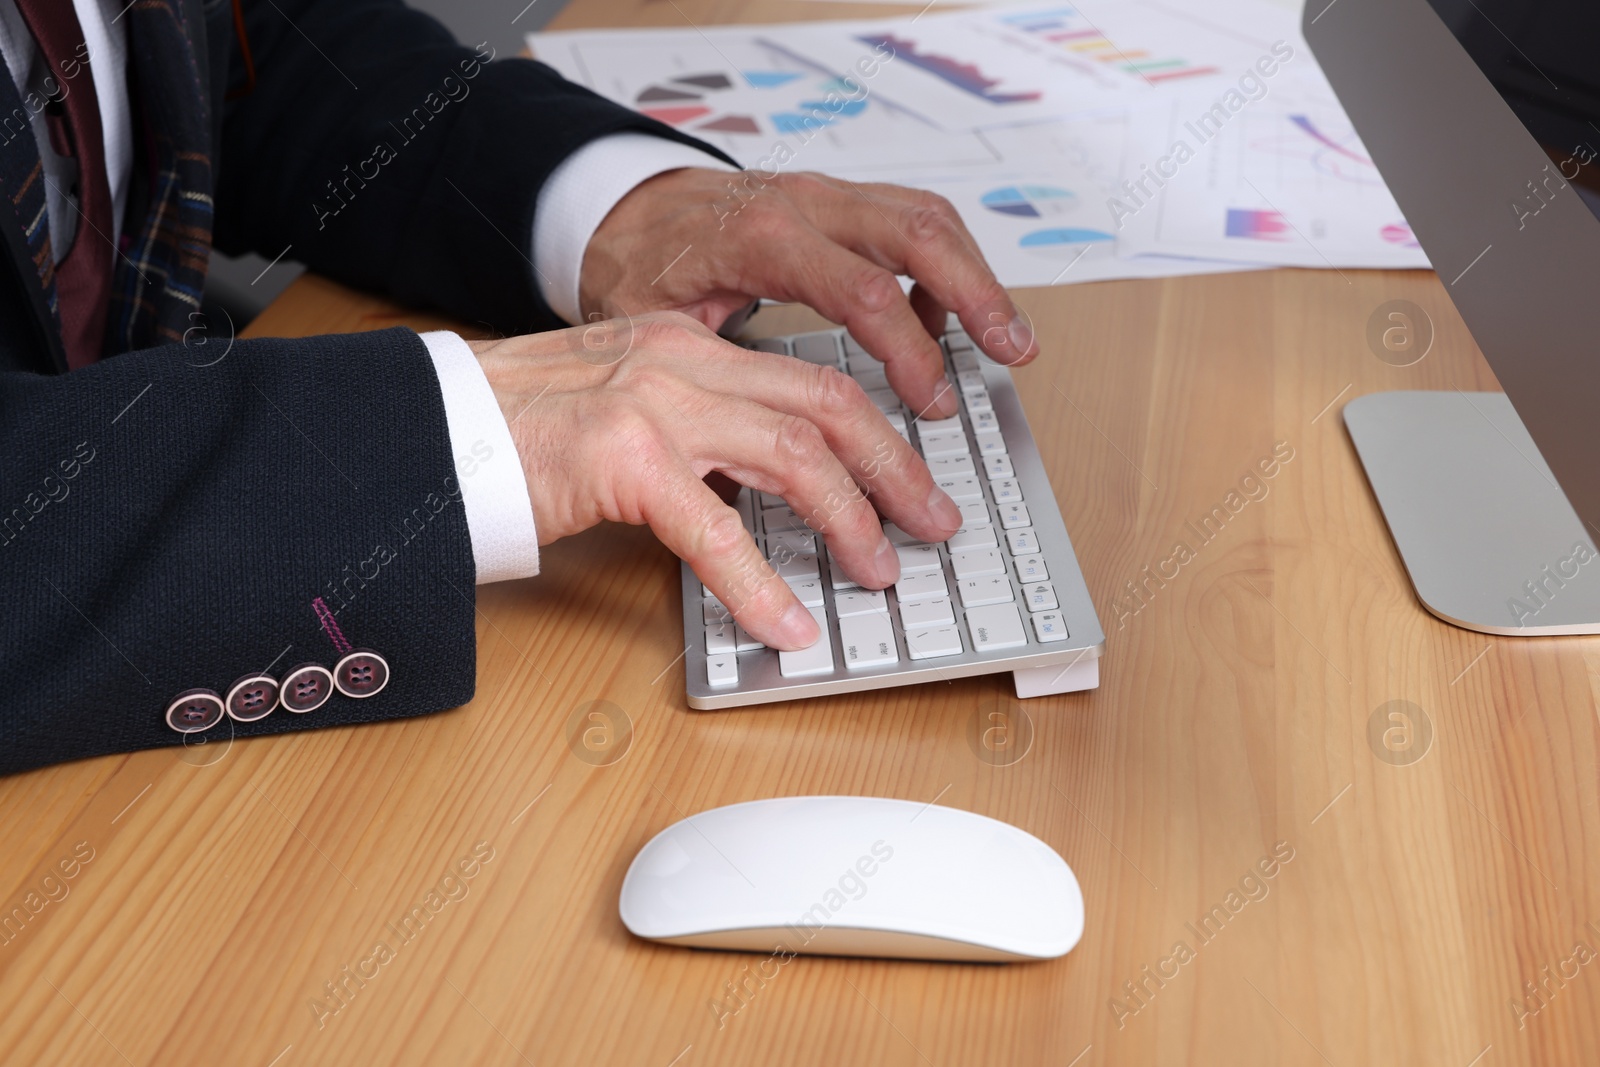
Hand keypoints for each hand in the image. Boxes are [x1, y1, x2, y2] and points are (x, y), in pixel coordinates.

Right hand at [472, 313, 963, 648]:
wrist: (429, 428)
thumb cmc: (520, 429)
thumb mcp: (626, 406)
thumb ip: (698, 432)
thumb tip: (768, 489)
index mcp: (690, 345)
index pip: (814, 382)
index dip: (880, 434)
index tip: (914, 479)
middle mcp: (683, 360)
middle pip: (828, 408)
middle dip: (895, 471)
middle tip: (933, 523)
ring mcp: (654, 403)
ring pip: (794, 456)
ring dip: (850, 521)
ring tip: (877, 572)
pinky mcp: (620, 458)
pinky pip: (715, 531)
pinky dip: (761, 585)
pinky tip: (785, 625)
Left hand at [578, 168, 1037, 420]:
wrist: (618, 203)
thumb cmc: (635, 264)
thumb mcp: (651, 330)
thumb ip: (707, 384)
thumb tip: (740, 469)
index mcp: (762, 239)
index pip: (863, 290)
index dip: (909, 350)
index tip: (932, 402)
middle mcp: (804, 204)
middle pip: (918, 234)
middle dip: (977, 295)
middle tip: (1014, 352)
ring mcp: (825, 196)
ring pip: (926, 217)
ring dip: (976, 276)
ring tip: (1008, 336)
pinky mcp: (836, 202)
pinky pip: (909, 218)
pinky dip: (942, 263)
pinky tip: (940, 318)